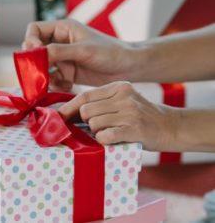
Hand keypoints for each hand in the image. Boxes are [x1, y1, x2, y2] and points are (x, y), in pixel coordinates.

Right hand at [23, 19, 141, 91]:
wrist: (128, 68)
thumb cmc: (110, 53)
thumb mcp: (83, 50)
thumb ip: (58, 51)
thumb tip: (36, 54)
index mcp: (63, 29)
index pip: (34, 29)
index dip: (30, 41)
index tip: (34, 54)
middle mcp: (59, 42)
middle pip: (34, 50)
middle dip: (37, 63)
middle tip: (42, 73)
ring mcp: (62, 58)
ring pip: (42, 67)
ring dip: (47, 76)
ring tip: (60, 81)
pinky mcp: (67, 72)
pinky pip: (52, 79)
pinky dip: (56, 84)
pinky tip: (68, 86)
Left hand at [58, 82, 178, 150]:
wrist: (171, 127)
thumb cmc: (139, 117)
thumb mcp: (121, 102)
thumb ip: (99, 104)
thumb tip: (66, 113)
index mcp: (118, 87)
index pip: (84, 96)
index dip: (68, 109)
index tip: (57, 118)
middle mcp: (124, 96)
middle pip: (86, 111)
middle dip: (86, 123)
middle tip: (98, 128)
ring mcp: (130, 112)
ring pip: (94, 124)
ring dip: (97, 132)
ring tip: (111, 132)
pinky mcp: (135, 128)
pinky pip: (105, 136)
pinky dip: (104, 140)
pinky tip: (114, 139)